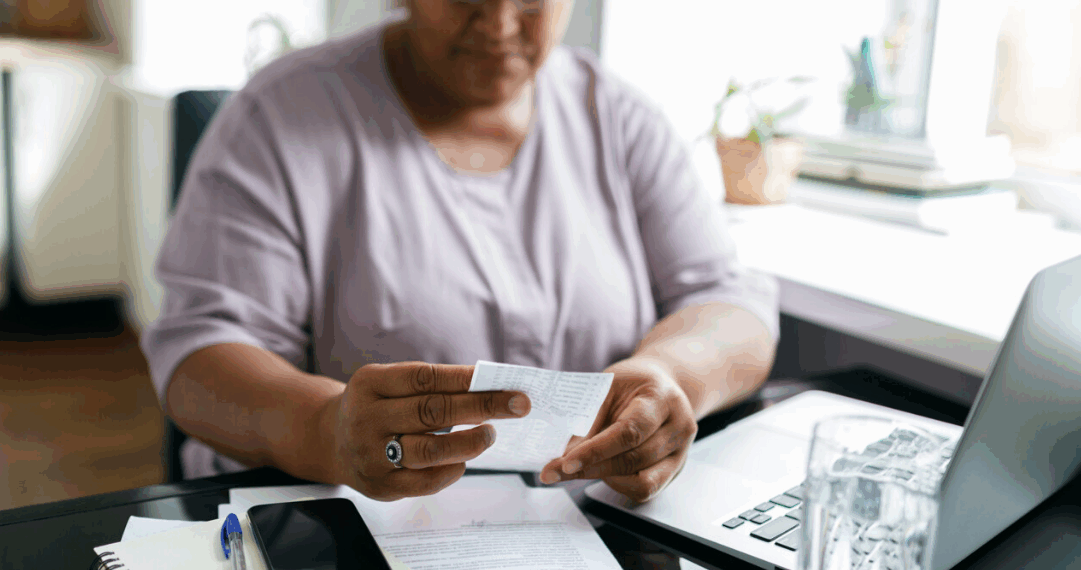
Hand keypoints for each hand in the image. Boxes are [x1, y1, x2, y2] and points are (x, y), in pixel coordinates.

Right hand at [321, 362, 530, 500]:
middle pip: (432, 412)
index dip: (467, 380)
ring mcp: (370, 454)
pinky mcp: (380, 486)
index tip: (503, 382)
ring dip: (470, 442)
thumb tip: (488, 387)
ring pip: (429, 450)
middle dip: (481, 407)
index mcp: (370, 383)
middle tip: (517, 405)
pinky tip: (464, 460)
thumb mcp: (390, 384)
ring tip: (490, 434)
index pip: (425, 378)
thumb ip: (431, 385)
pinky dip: (451, 470)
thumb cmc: (377, 407)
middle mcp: (366, 418)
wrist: (331, 440)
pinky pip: (424, 482)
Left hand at [540, 358, 696, 501]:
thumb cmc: (633, 383)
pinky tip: (604, 471)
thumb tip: (564, 454)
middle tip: (556, 471)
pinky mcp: (675, 468)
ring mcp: (681, 451)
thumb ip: (589, 419)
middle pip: (633, 459)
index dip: (595, 451)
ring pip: (641, 481)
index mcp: (662, 399)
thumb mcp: (607, 387)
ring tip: (582, 467)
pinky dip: (619, 484)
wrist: (661, 384)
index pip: (629, 432)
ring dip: (604, 478)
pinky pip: (646, 489)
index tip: (565, 462)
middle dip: (591, 469)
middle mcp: (679, 427)